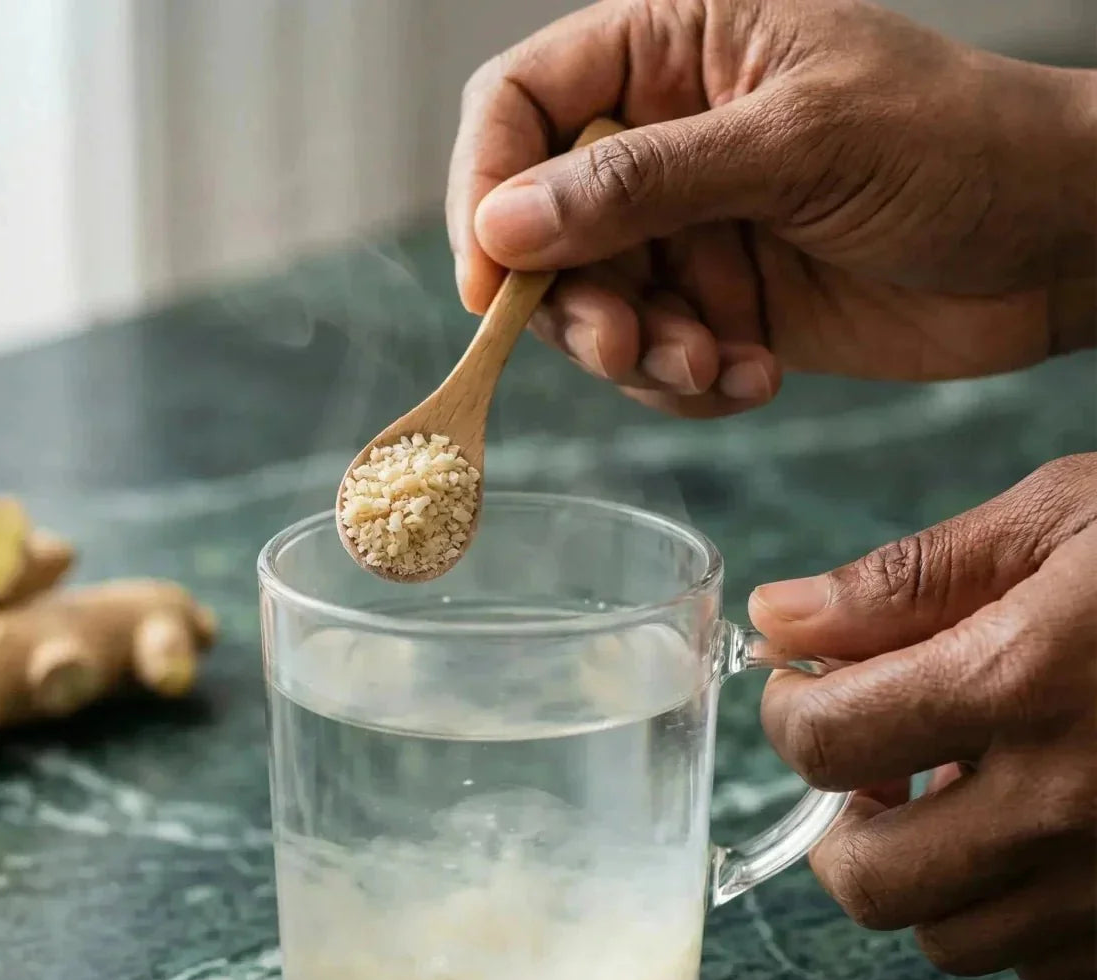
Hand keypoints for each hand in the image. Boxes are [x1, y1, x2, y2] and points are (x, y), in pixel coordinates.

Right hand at [448, 0, 1095, 416]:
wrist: (1054, 245)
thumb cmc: (955, 147)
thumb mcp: (796, 145)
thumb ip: (642, 183)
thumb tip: (503, 223)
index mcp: (674, 50)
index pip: (522, 104)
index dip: (485, 190)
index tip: (490, 283)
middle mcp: (664, 141)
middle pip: (542, 226)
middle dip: (577, 302)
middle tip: (626, 348)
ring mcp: (691, 229)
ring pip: (595, 307)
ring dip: (640, 355)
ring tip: (713, 365)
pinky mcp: (719, 306)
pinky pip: (655, 361)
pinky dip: (689, 384)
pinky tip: (755, 377)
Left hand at [747, 454, 1096, 979]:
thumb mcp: (1065, 519)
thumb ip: (905, 579)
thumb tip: (778, 617)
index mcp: (1027, 681)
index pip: (827, 742)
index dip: (789, 713)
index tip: (801, 688)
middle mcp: (1073, 805)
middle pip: (871, 882)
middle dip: (842, 821)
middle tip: (867, 759)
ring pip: (951, 938)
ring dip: (924, 869)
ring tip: (956, 789)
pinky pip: (1043, 961)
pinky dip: (1012, 904)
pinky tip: (1040, 828)